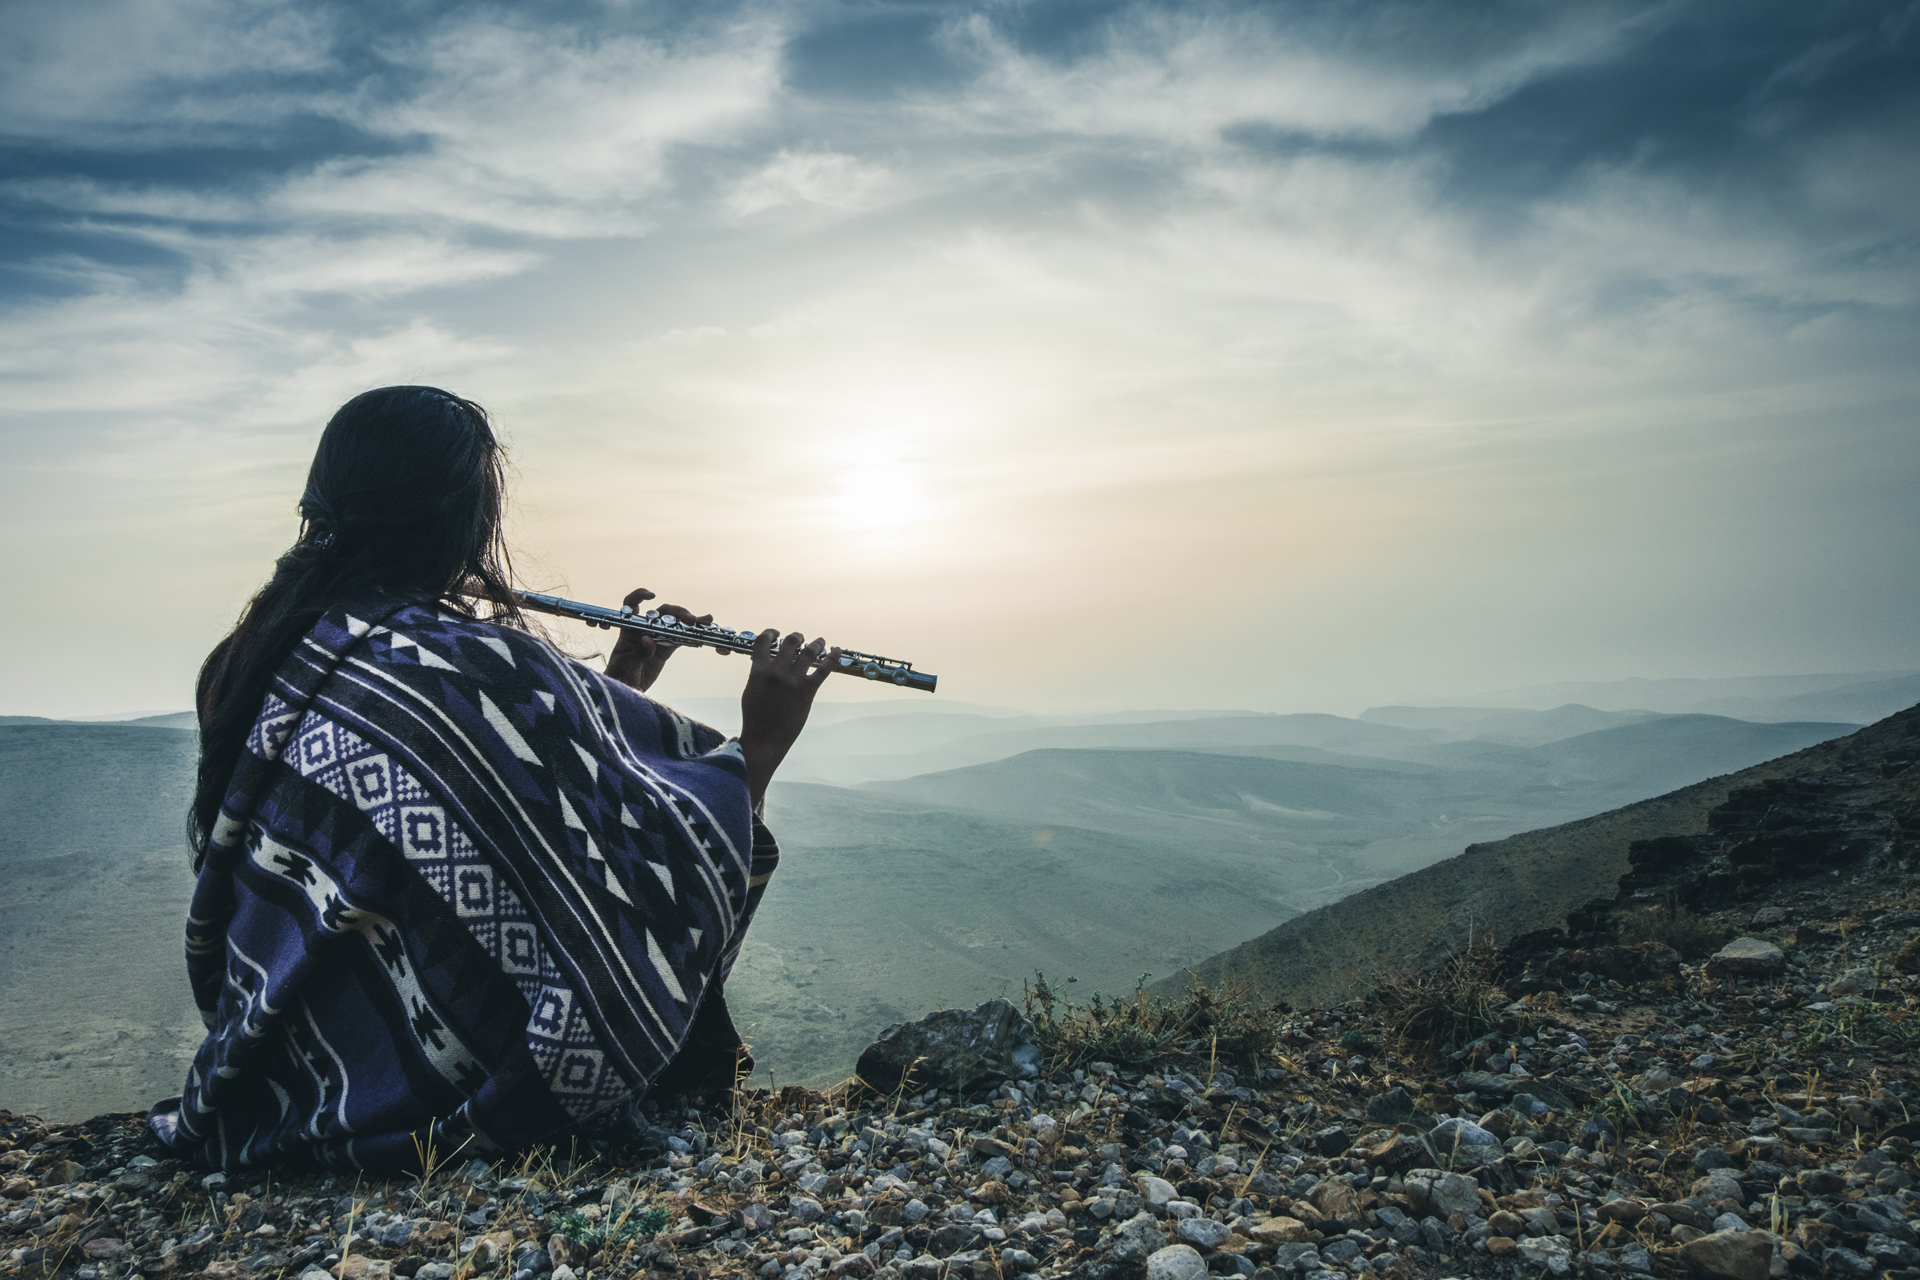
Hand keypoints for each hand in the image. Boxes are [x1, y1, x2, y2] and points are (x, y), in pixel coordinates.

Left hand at [604, 587, 711, 692]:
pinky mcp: (665, 648)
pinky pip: (680, 638)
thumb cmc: (620, 674)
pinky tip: (702, 632)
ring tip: (705, 621)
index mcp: (629, 629)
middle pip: (661, 612)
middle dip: (677, 612)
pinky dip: (691, 634)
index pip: (631, 605)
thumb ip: (638, 651)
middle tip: (690, 619)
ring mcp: (656, 637)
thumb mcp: (626, 663)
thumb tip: (648, 639)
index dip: (639, 596)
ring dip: (690, 621)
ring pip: (674, 623)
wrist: (627, 687)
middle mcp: (644, 629)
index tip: (652, 595)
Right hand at [739, 629, 838, 807]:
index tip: (776, 633)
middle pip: (790, 642)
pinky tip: (837, 650)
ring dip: (816, 643)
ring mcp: (794, 680)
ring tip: (820, 641)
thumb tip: (763, 660)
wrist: (765, 739)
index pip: (763, 641)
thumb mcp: (751, 690)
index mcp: (759, 671)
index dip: (771, 633)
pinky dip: (832, 657)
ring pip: (809, 651)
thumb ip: (758, 673)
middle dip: (797, 637)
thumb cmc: (756, 717)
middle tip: (800, 637)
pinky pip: (824, 669)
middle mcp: (777, 672)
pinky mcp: (808, 691)